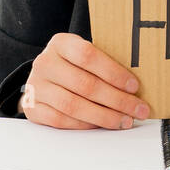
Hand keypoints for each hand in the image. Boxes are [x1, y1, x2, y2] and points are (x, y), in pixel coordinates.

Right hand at [20, 33, 152, 129]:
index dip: (113, 72)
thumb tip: (135, 85)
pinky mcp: (32, 108)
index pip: (88, 56)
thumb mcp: (84, 54)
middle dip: (117, 100)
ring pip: (74, 106)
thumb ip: (103, 63)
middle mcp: (45, 63)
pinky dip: (85, 125)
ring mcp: (36, 86)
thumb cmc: (71, 64)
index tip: (134, 86)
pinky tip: (102, 125)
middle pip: (85, 85)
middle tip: (137, 109)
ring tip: (124, 120)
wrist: (43, 76)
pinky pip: (61, 120)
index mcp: (61, 43)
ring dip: (104, 116)